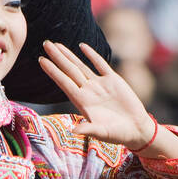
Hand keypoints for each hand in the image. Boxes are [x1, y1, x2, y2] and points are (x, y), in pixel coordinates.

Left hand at [37, 40, 154, 150]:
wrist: (136, 129)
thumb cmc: (117, 134)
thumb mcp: (102, 133)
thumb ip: (88, 129)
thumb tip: (73, 131)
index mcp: (83, 102)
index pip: (64, 83)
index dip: (53, 72)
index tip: (41, 60)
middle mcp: (88, 91)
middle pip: (69, 71)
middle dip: (57, 57)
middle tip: (45, 44)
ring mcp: (100, 85)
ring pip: (81, 66)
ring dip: (69, 55)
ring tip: (56, 44)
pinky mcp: (113, 80)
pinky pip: (100, 64)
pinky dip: (91, 55)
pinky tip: (82, 46)